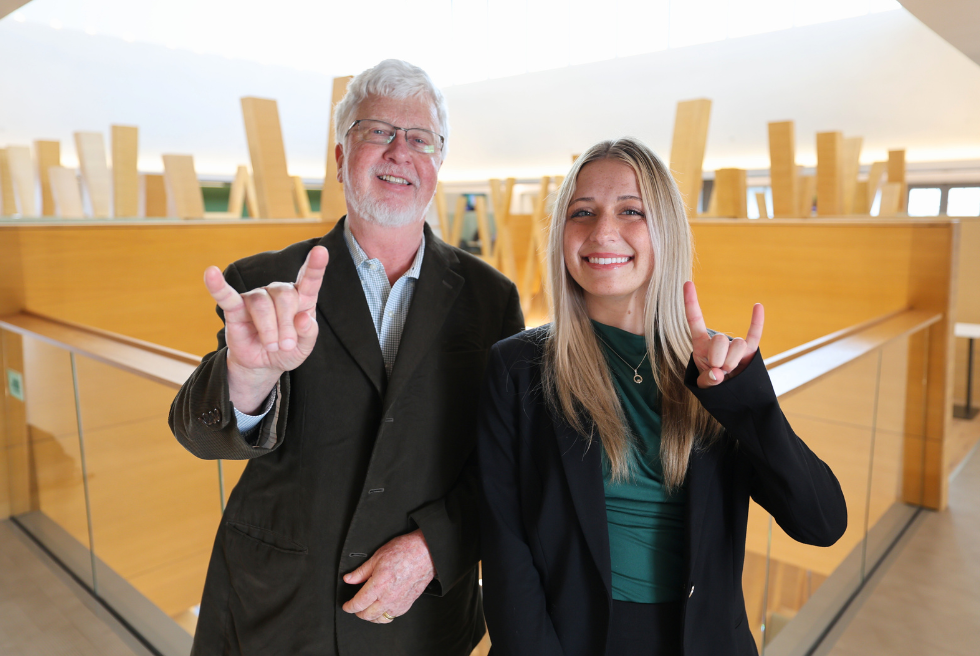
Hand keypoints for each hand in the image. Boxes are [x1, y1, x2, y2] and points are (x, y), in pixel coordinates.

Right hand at [204, 246, 328, 411]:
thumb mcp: (305, 347)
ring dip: (269, 329)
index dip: (315, 266)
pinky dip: (218, 286)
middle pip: (284, 296)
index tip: (321, 251)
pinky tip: (210, 273)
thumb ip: (309, 332)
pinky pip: (226, 295)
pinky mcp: (235, 308)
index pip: (309, 279)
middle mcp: (278, 292)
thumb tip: (303, 318)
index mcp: (301, 298)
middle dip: (286, 325)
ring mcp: (256, 298)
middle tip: (286, 346)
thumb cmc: (287, 350)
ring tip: (271, 346)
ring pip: (262, 304)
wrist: (263, 365)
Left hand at [341, 529, 435, 623]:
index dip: (349, 607)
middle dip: (358, 613)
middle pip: (367, 615)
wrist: (426, 552)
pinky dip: (384, 615)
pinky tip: (382, 608)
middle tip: (355, 607)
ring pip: (380, 619)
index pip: (358, 604)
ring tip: (367, 610)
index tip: (346, 606)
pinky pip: (393, 616)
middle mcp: (388, 597)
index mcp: (379, 585)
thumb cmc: (405, 550)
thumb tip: (349, 579)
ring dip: (371, 617)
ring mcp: (399, 602)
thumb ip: (361, 571)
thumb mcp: (377, 556)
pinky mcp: (407, 604)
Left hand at [684, 281, 763, 388]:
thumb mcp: (704, 385)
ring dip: (733, 362)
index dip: (691, 302)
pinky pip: (754, 335)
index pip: (695, 320)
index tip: (687, 282)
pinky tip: (758, 306)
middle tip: (718, 371)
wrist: (730, 393)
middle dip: (719, 359)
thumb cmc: (712, 384)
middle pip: (720, 340)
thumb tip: (718, 375)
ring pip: (737, 345)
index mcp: (700, 344)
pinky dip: (757, 322)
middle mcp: (717, 340)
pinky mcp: (750, 350)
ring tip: (730, 372)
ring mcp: (734, 344)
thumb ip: (707, 381)